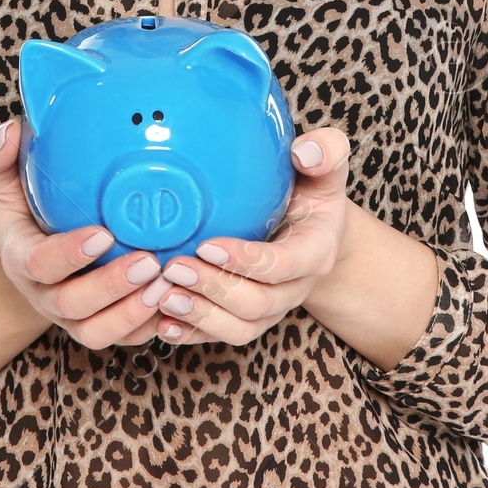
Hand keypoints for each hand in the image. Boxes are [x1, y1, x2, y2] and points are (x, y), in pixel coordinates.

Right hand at [0, 117, 165, 351]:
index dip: (70, 254)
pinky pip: (123, 339)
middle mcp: (45, 294)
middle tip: (150, 261)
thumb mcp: (2, 181)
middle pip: (73, 305)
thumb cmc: (21, 209)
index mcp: (21, 258)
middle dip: (112, 287)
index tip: (103, 234)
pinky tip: (175, 302)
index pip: (40, 264)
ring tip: (166, 284)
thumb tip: (8, 132)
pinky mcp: (99, 325)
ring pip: (98, 331)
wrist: (29, 253)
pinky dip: (149, 327)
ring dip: (133, 312)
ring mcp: (72, 316)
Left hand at [141, 127, 353, 348]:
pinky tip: (161, 323)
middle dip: (213, 289)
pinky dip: (191, 334)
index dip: (246, 261)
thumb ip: (326, 152)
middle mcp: (295, 289)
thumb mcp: (326, 170)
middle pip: (257, 303)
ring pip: (240, 328)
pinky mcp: (249, 319)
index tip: (207, 244)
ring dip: (200, 316)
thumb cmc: (312, 196)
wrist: (314, 233)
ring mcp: (272, 309)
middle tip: (174, 267)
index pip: (283, 265)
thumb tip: (306, 150)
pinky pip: (221, 336)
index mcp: (315, 252)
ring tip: (163, 295)